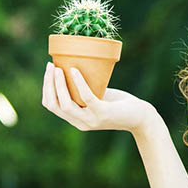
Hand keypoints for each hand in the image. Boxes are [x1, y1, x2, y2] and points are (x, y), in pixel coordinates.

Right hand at [42, 62, 159, 135]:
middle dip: (48, 84)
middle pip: (54, 105)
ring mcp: (91, 120)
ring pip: (65, 104)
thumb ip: (86, 89)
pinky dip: (78, 83)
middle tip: (50, 66)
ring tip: (58, 68)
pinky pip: (86, 97)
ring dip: (58, 85)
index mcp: (76, 119)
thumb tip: (75, 64)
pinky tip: (74, 71)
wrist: (141, 117)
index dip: (46, 88)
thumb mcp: (99, 96)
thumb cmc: (120, 103)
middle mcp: (80, 122)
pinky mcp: (103, 113)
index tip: (49, 70)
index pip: (51, 106)